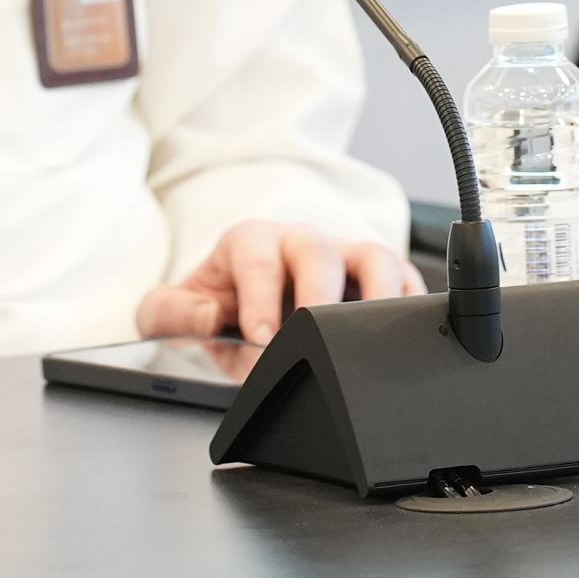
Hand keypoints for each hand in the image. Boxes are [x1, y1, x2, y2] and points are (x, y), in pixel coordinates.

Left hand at [137, 220, 421, 343]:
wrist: (237, 317)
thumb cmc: (212, 309)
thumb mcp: (169, 313)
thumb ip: (171, 312)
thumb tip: (208, 315)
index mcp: (250, 241)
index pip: (258, 258)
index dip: (261, 296)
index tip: (263, 336)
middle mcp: (299, 241)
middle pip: (318, 251)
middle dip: (318, 295)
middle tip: (313, 334)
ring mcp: (342, 256)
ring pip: (373, 256)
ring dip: (376, 294)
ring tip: (368, 336)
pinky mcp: (375, 278)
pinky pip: (404, 280)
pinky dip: (409, 304)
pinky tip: (402, 334)